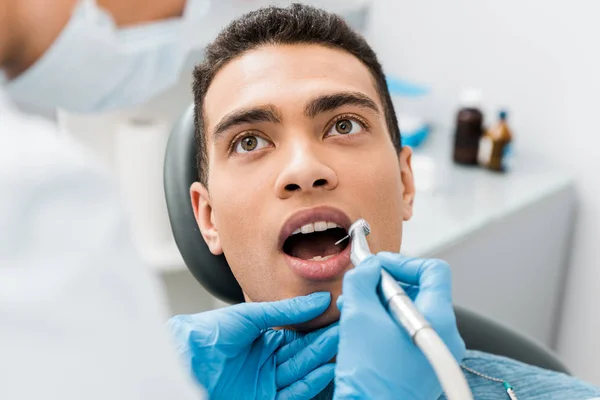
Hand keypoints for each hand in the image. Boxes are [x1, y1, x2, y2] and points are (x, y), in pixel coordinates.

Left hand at [168, 292, 337, 399]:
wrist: (184, 360)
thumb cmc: (207, 334)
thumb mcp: (249, 316)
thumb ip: (284, 311)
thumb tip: (316, 300)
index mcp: (262, 339)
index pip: (297, 335)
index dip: (317, 328)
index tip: (337, 317)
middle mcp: (266, 361)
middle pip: (302, 353)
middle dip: (324, 343)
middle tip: (347, 332)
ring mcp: (266, 382)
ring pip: (301, 371)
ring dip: (321, 360)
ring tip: (341, 346)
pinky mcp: (264, 399)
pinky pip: (293, 393)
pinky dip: (309, 383)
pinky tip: (325, 370)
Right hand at [334, 253, 465, 399]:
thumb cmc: (369, 375)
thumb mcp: (358, 314)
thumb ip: (362, 280)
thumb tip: (367, 268)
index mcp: (438, 319)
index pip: (433, 271)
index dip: (403, 262)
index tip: (379, 266)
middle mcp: (446, 336)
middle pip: (422, 291)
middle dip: (387, 284)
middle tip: (363, 286)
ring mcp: (438, 352)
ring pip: (413, 312)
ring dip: (383, 304)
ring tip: (356, 309)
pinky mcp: (426, 365)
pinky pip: (411, 332)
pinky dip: (388, 323)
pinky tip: (364, 328)